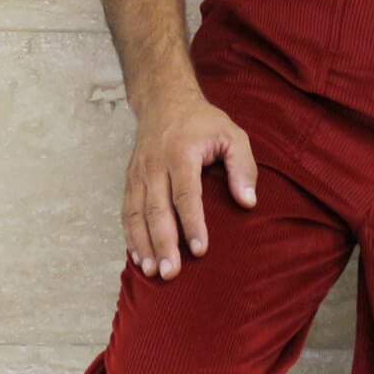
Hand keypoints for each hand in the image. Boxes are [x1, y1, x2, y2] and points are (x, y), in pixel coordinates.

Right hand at [122, 84, 257, 279]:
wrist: (164, 101)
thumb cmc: (203, 123)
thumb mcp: (232, 135)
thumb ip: (242, 167)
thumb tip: (248, 202)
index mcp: (181, 153)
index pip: (186, 194)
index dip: (192, 223)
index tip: (200, 250)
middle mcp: (155, 165)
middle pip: (156, 209)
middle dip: (163, 243)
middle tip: (171, 272)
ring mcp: (138, 173)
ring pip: (136, 214)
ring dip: (143, 244)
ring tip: (152, 271)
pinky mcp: (129, 179)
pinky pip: (126, 211)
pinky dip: (130, 235)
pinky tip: (138, 256)